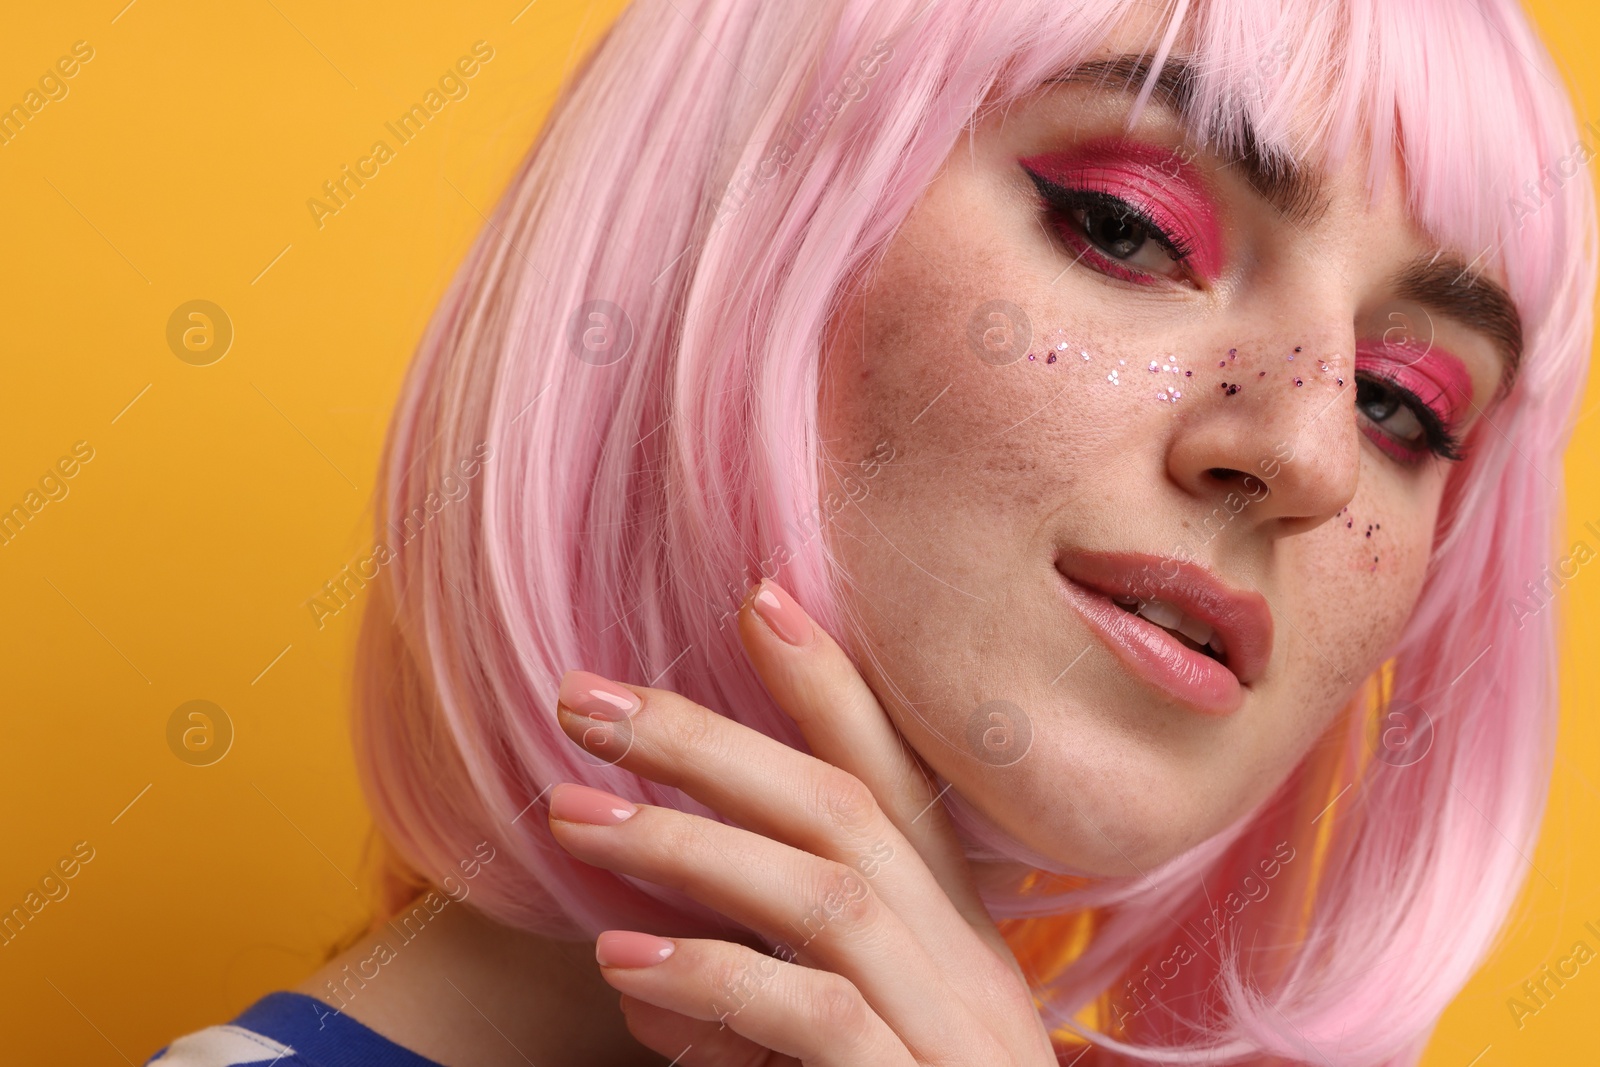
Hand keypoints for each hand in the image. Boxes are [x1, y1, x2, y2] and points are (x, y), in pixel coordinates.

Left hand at [547, 578, 1062, 1065]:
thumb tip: (645, 958)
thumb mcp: (844, 1053)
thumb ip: (761, 997)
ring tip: (568, 815)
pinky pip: (816, 1015)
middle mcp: (963, 961)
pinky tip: (626, 963)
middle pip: (844, 808)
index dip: (829, 684)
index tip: (754, 596)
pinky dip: (716, 977)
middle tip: (583, 697)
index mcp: (950, 933)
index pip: (896, 780)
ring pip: (827, 887)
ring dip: (689, 841)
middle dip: (711, 738)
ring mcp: (950, 1027)